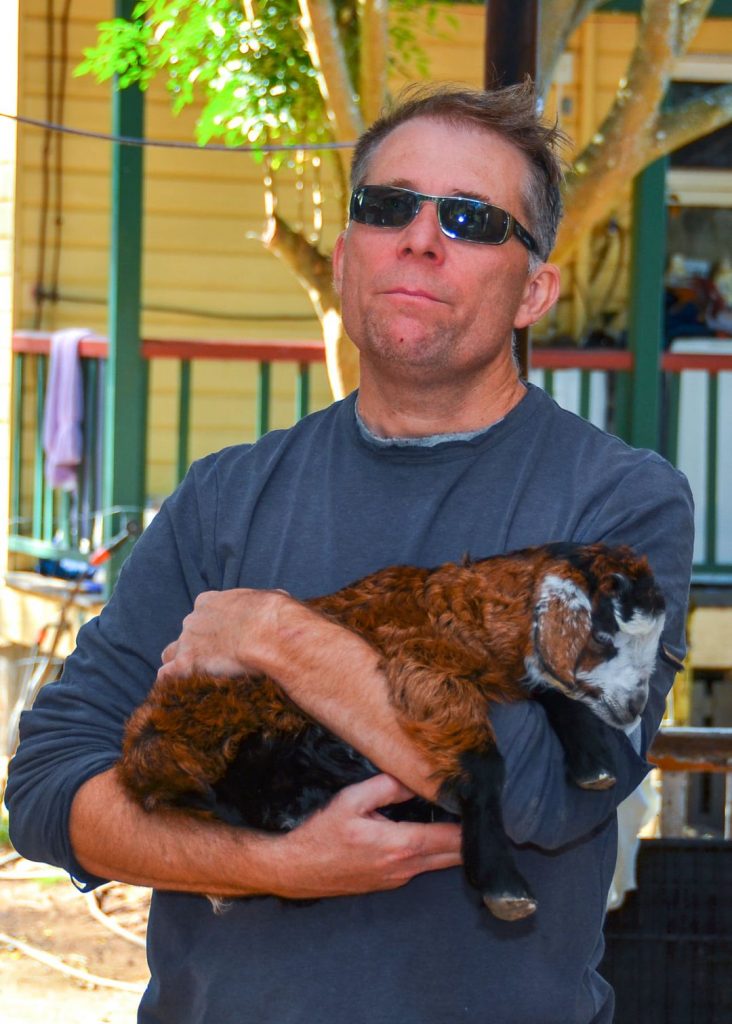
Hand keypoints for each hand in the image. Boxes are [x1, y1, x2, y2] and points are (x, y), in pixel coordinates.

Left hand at [157, 587, 300, 681]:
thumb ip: (264, 607)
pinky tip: (184, 692)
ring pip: (170, 653)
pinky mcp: (185, 665)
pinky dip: (172, 683)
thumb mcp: (273, 600)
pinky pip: (166, 675)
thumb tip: (277, 608)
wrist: (269, 635)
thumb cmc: (276, 617)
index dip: (212, 626)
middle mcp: (193, 619)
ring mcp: (186, 642)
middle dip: (198, 646)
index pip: (202, 611)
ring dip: (180, 664)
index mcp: (211, 601)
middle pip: (187, 634)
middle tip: (218, 662)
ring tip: (197, 680)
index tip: (225, 637)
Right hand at [267, 773, 462, 899]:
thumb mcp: (351, 800)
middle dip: (469, 838)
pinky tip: (429, 834)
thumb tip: (415, 778)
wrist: (297, 869)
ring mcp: (398, 879)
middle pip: (453, 857)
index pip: (452, 839)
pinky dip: (432, 852)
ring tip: (458, 819)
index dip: (472, 826)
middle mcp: (405, 868)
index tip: (482, 808)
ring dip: (451, 846)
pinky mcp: (389, 883)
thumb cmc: (321, 834)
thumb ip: (386, 787)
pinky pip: (420, 867)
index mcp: (400, 845)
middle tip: (478, 814)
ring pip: (438, 863)